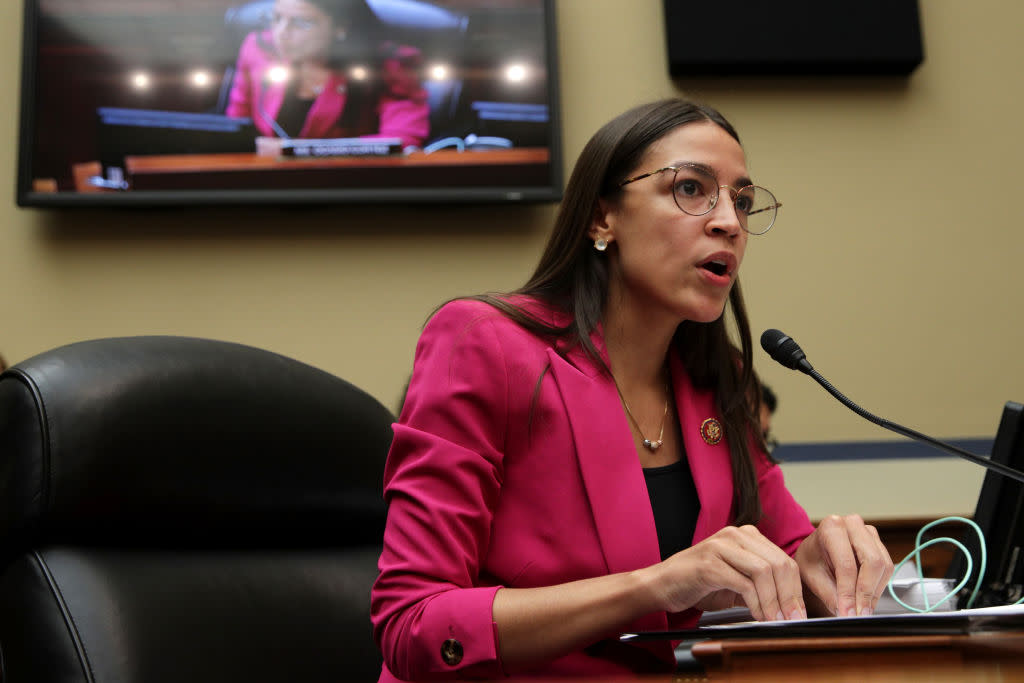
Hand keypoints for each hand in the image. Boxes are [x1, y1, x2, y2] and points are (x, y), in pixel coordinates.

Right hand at [646, 525, 806, 621]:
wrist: (662, 584)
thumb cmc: (699, 584)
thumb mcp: (737, 580)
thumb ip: (761, 584)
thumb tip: (792, 606)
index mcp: (745, 536)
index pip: (784, 560)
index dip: (796, 589)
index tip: (799, 613)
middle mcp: (735, 535)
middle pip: (778, 564)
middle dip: (789, 597)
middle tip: (791, 620)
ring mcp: (720, 547)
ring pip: (764, 572)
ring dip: (774, 602)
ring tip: (774, 621)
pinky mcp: (708, 563)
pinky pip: (743, 583)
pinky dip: (755, 604)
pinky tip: (756, 616)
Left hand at [794, 514, 893, 616]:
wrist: (815, 551)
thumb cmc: (811, 559)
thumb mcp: (811, 576)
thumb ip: (829, 594)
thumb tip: (847, 613)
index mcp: (831, 527)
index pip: (846, 565)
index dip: (849, 593)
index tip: (848, 613)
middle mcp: (853, 525)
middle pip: (872, 562)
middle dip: (866, 593)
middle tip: (859, 615)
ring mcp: (869, 533)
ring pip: (884, 566)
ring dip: (875, 592)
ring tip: (862, 610)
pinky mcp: (879, 544)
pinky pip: (887, 568)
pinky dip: (879, 587)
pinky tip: (867, 599)